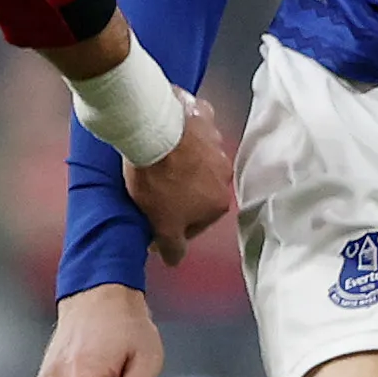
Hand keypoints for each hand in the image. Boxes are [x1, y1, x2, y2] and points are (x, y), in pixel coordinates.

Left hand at [122, 91, 236, 266]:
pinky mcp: (203, 116)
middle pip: (201, 189)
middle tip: (154, 188)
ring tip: (157, 159)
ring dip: (183, 161)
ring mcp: (216, 142)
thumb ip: (173, 247)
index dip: (174, 224)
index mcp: (218, 202)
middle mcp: (224, 173)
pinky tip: (168, 130)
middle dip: (182, 191)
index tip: (156, 218)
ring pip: (198, 158)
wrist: (153, 132)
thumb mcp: (161, 225)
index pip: (197, 222)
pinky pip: (195, 126)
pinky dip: (185, 130)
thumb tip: (175, 260)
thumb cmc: (158, 183)